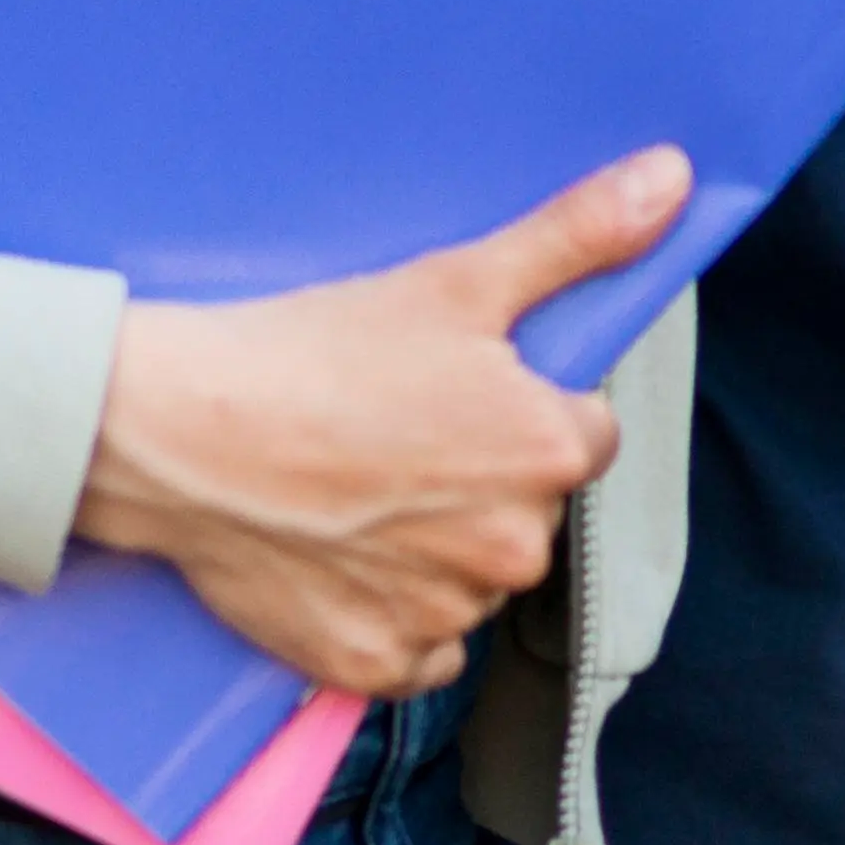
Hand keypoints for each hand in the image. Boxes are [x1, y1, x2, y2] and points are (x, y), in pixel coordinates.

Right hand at [70, 152, 682, 700]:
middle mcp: (513, 549)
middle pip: (527, 513)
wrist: (171, 434)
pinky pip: (420, 653)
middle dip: (480, 483)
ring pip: (472, 581)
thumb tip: (674, 179)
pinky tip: (342, 561)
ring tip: (353, 493)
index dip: (524, 411)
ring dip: (434, 551)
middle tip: (392, 439)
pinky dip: (390, 617)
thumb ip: (579, 237)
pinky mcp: (375, 665)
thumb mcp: (459, 280)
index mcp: (549, 454)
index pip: (583, 435)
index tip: (455, 395)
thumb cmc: (314, 353)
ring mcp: (443, 614)